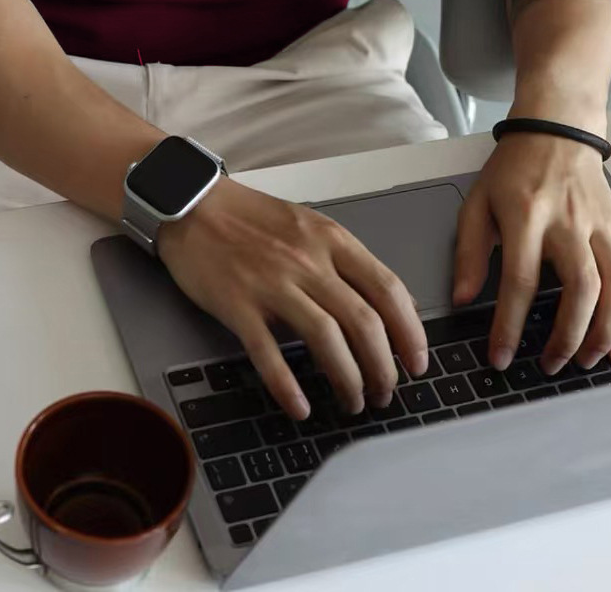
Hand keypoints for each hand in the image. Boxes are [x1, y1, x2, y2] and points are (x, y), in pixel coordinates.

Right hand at [156, 176, 429, 420]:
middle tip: (386, 392)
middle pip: (362, 321)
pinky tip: (300, 406)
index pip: (387, 288)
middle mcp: (307, 260)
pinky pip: (268, 353)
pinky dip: (287, 386)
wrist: (193, 203)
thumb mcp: (309, 226)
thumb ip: (346, 261)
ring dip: (347, 379)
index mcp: (330, 240)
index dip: (410, 332)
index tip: (417, 362)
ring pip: (325, 339)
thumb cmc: (251, 218)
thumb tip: (389, 304)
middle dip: (383, 367)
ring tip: (353, 401)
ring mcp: (272, 282)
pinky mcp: (237, 304)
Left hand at [451, 132, 610, 374]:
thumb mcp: (477, 202)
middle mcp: (569, 222)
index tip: (501, 357)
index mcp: (526, 216)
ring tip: (588, 361)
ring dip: (607, 332)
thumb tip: (463, 299)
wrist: (557, 130)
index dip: (509, 325)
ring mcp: (600, 227)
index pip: (520, 280)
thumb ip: (469, 252)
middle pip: (580, 288)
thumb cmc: (514, 169)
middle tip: (551, 365)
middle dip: (568, 336)